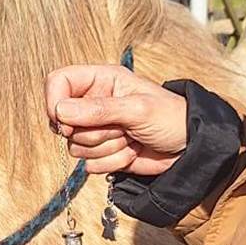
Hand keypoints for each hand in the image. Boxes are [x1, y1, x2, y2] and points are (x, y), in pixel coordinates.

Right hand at [44, 65, 187, 175]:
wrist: (190, 148)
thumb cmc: (171, 117)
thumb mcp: (137, 109)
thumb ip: (98, 110)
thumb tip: (60, 111)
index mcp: (100, 80)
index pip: (58, 82)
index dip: (55, 102)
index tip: (65, 122)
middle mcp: (93, 103)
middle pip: (64, 121)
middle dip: (94, 132)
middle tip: (122, 128)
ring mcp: (95, 129)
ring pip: (75, 146)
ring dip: (106, 148)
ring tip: (130, 138)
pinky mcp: (100, 153)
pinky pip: (88, 164)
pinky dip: (111, 162)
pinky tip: (130, 152)